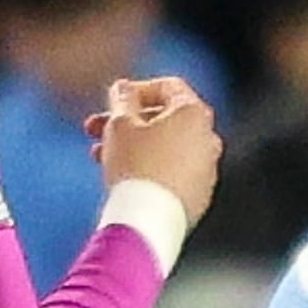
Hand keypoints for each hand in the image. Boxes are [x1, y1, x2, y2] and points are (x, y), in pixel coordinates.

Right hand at [89, 76, 223, 222]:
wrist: (149, 220)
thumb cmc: (136, 167)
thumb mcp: (119, 123)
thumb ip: (122, 99)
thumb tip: (124, 90)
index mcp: (195, 114)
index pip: (169, 87)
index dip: (137, 89)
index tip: (115, 99)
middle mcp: (209, 139)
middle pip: (166, 119)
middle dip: (129, 121)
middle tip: (98, 128)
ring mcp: (207, 169)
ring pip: (167, 147)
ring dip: (134, 145)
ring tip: (101, 154)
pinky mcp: (198, 195)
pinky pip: (173, 172)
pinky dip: (150, 167)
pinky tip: (122, 176)